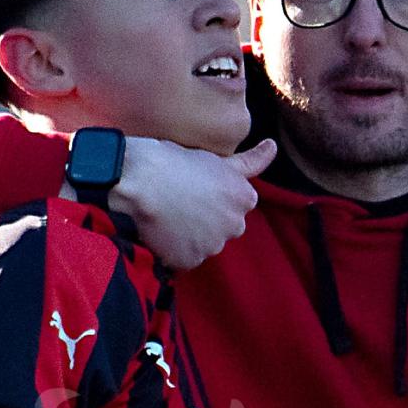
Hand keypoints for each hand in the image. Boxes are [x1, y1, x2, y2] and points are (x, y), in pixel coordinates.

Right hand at [111, 137, 276, 269]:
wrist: (134, 180)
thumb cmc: (171, 162)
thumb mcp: (216, 158)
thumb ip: (250, 161)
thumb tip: (273, 146)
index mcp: (244, 198)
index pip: (237, 204)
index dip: (216, 195)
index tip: (197, 186)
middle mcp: (235, 225)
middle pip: (225, 226)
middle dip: (209, 218)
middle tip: (181, 200)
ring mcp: (212, 245)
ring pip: (205, 243)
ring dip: (191, 234)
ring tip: (168, 214)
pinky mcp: (189, 261)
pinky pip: (185, 257)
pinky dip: (175, 248)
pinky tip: (161, 230)